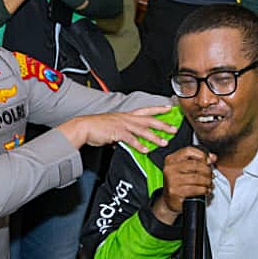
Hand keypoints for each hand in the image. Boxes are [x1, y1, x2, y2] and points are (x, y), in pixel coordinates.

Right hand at [57, 105, 176, 151]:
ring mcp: (123, 125)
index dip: (158, 109)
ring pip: (143, 130)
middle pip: (149, 120)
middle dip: (163, 124)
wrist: (84, 127)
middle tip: (174, 129)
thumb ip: (123, 133)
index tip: (169, 109)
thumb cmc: (96, 127)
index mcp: (126, 115)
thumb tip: (128, 141)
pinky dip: (139, 145)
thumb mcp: (113, 127)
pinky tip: (146, 150)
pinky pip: (131, 139)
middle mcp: (127, 118)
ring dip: (155, 137)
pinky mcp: (117, 132)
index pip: (146, 110)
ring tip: (164, 142)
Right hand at [155, 147, 214, 224]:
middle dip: (207, 170)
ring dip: (207, 181)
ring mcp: (172, 181)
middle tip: (212, 175)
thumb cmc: (179, 182)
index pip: (188, 151)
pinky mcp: (176, 192)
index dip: (201, 155)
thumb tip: (213, 157)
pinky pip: (195, 189)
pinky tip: (206, 190)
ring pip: (197, 178)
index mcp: (171, 160)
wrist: (170, 199)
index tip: (209, 161)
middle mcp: (169, 169)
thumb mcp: (185, 168)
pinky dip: (204, 190)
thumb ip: (199, 160)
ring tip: (210, 183)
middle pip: (195, 165)